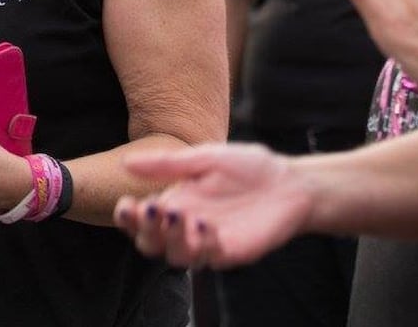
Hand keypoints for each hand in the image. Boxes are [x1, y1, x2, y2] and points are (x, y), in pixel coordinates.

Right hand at [114, 143, 310, 269]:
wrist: (290, 182)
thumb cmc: (249, 167)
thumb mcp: (204, 158)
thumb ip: (167, 164)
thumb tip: (126, 162)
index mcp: (176, 203)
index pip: (140, 220)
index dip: (127, 218)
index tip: (127, 203)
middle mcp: (187, 227)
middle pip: (151, 244)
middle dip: (145, 230)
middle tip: (153, 209)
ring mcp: (208, 243)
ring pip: (176, 258)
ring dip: (171, 239)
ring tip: (178, 215)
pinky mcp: (231, 252)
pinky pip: (210, 258)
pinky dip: (203, 244)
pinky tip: (205, 225)